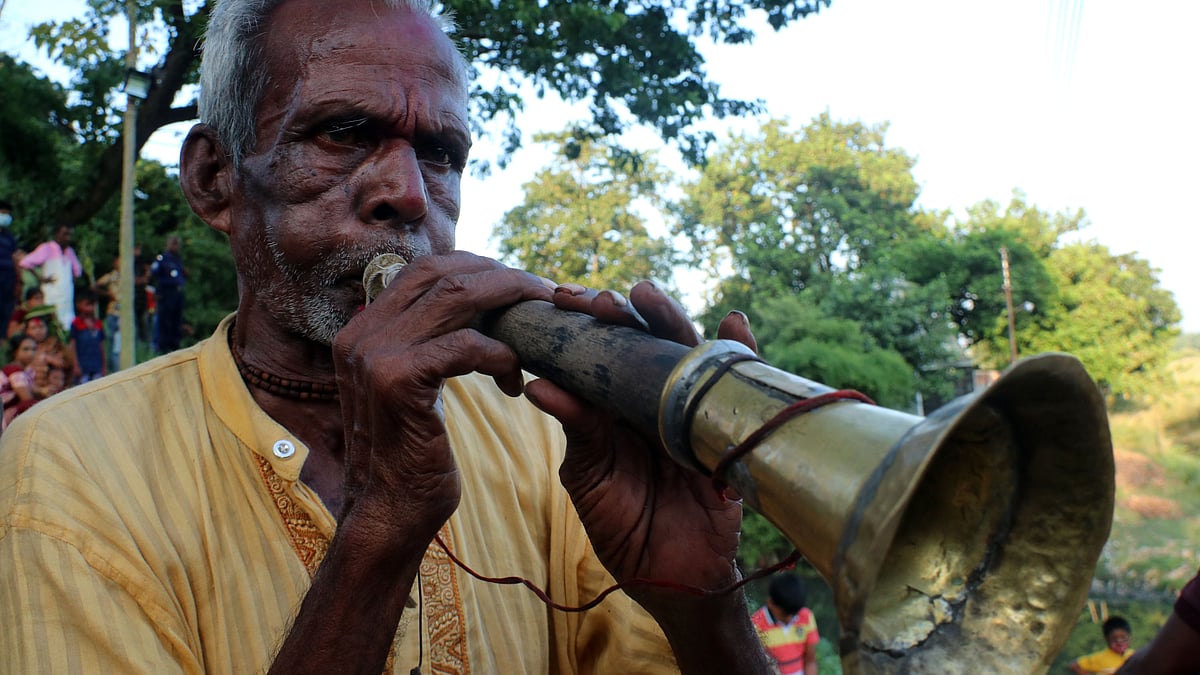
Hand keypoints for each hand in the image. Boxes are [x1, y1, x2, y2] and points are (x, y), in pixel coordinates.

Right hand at [330, 252, 554, 547]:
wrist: (388, 512)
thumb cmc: (413, 454)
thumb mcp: (414, 386)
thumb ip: (430, 344)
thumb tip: (480, 307)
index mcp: (364, 329)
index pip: (426, 269)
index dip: (479, 268)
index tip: (519, 286)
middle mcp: (361, 333)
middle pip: (443, 272)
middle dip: (501, 278)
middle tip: (541, 296)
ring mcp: (374, 355)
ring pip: (457, 297)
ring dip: (509, 306)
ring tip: (539, 330)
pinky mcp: (398, 382)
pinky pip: (465, 345)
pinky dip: (500, 354)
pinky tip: (514, 379)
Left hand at [524, 281, 756, 606]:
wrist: (668, 577)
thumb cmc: (623, 523)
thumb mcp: (589, 475)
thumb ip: (576, 428)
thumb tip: (540, 384)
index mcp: (617, 404)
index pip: (604, 351)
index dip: (588, 324)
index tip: (562, 301)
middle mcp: (656, 398)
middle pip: (645, 342)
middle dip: (625, 315)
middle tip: (601, 300)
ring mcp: (694, 409)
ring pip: (686, 352)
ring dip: (670, 320)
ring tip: (647, 296)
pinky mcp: (728, 428)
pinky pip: (739, 384)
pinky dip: (742, 351)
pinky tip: (734, 324)